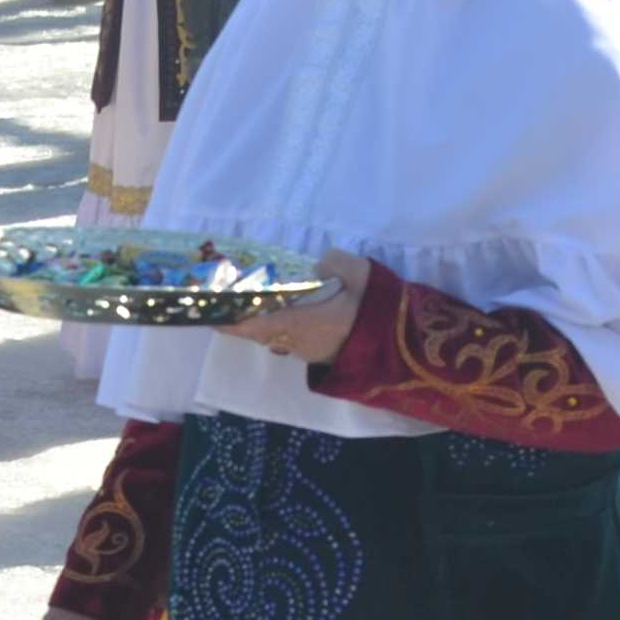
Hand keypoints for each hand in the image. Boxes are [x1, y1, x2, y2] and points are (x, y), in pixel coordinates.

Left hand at [217, 248, 370, 361]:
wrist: (409, 347)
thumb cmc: (378, 309)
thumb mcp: (360, 273)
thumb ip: (335, 263)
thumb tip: (321, 265)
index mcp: (301, 323)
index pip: (254, 324)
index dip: (230, 319)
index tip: (210, 314)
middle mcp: (300, 343)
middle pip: (262, 332)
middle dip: (244, 319)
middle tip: (229, 301)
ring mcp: (312, 353)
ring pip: (279, 337)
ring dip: (266, 323)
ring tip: (259, 302)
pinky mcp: (325, 357)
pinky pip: (295, 340)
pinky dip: (286, 326)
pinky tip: (292, 310)